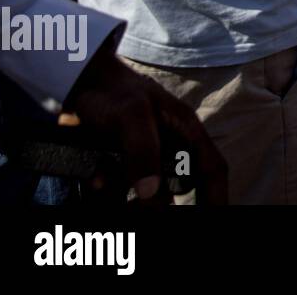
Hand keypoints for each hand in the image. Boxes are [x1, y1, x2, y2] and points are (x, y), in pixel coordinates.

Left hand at [65, 43, 227, 203]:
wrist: (79, 80)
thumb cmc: (112, 90)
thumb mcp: (131, 117)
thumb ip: (144, 152)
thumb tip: (151, 194)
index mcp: (186, 131)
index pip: (213, 168)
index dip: (217, 196)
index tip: (214, 216)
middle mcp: (172, 144)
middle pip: (179, 185)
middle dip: (164, 202)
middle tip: (144, 211)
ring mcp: (149, 152)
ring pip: (150, 187)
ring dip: (131, 197)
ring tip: (113, 193)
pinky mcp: (125, 158)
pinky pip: (123, 183)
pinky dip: (110, 186)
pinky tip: (96, 181)